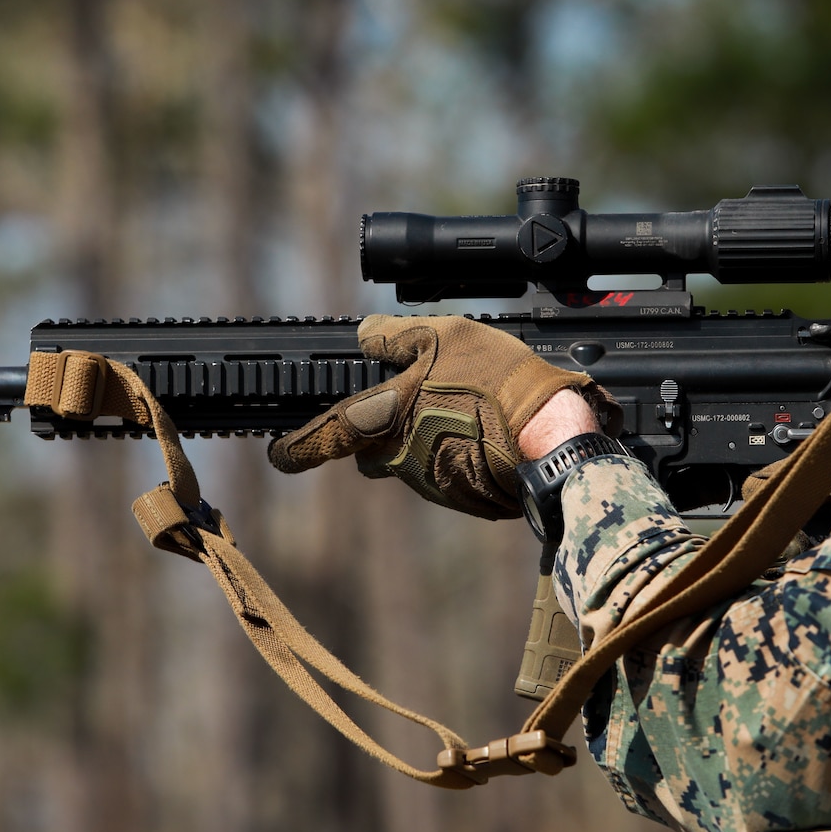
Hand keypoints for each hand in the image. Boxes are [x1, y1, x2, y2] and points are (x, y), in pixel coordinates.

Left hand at [268, 315, 618, 517]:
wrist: (552, 434)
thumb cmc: (497, 380)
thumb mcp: (445, 333)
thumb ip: (395, 335)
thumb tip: (365, 334)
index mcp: (384, 420)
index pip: (323, 438)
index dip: (295, 448)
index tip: (278, 454)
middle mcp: (398, 458)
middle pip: (370, 451)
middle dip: (381, 434)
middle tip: (416, 407)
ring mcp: (428, 483)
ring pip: (406, 462)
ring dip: (423, 442)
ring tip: (464, 411)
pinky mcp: (459, 497)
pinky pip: (441, 475)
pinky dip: (453, 457)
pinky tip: (482, 433)